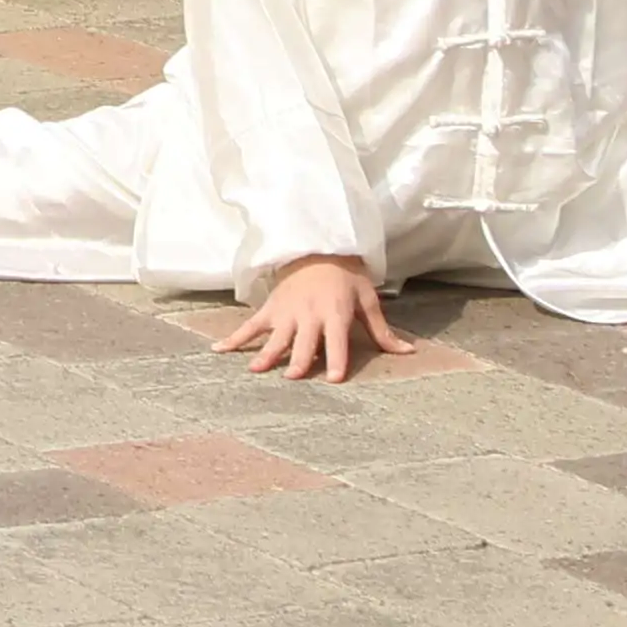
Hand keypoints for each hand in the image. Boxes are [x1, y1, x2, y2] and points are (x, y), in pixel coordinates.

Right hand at [220, 257, 399, 383]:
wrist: (317, 248)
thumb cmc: (346, 276)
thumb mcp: (367, 299)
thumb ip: (382, 330)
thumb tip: (408, 352)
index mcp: (335, 313)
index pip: (337, 341)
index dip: (337, 360)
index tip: (336, 378)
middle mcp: (309, 314)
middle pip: (303, 342)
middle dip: (299, 360)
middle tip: (294, 378)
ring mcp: (286, 312)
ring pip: (275, 337)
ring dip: (266, 353)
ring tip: (256, 370)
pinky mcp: (271, 309)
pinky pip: (250, 325)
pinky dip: (234, 338)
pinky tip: (218, 350)